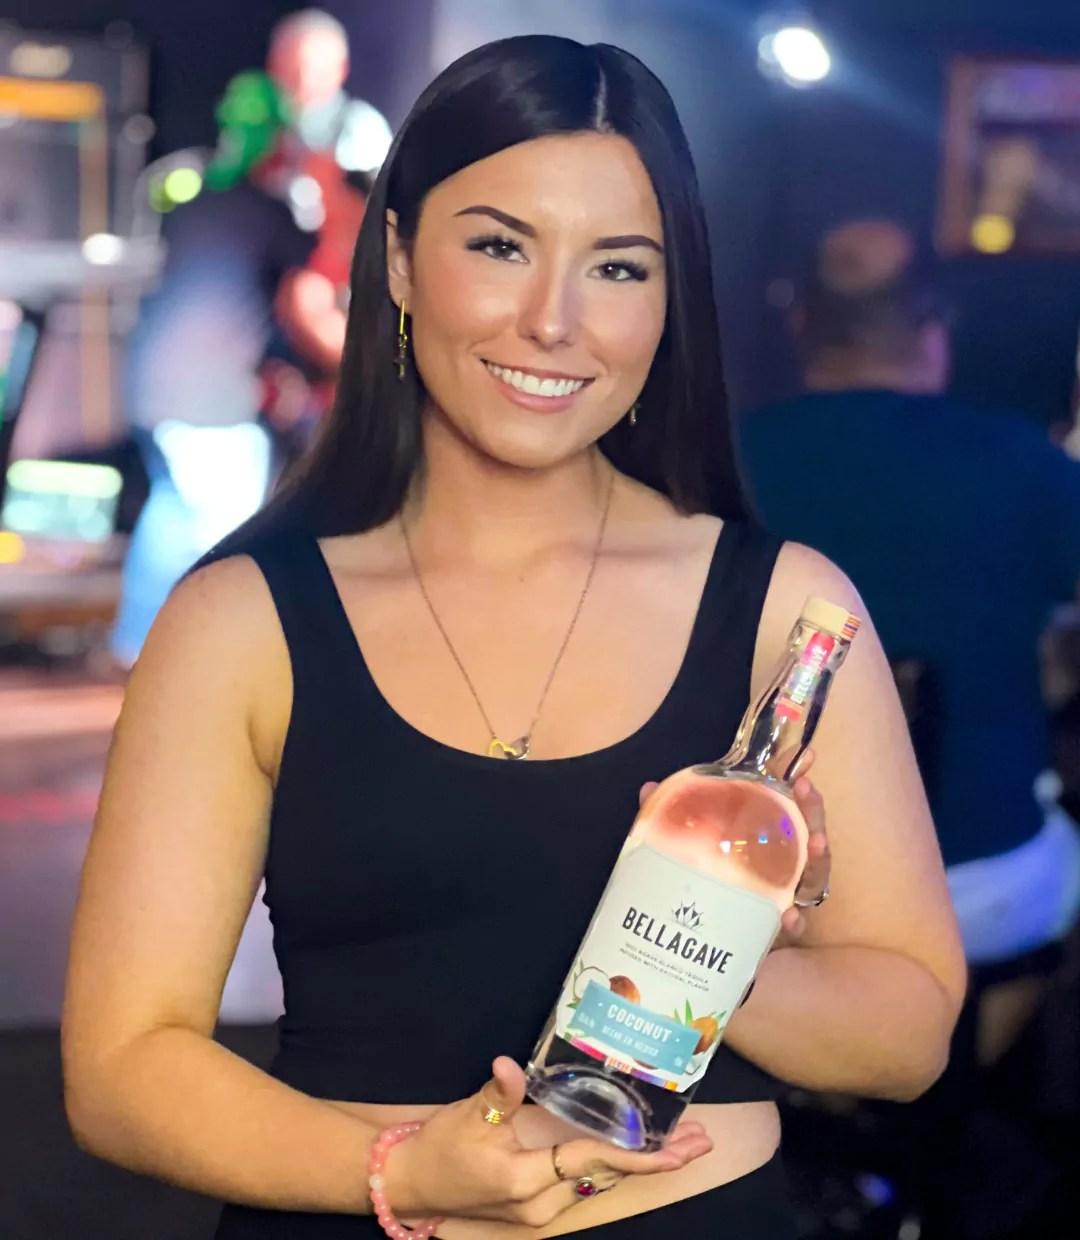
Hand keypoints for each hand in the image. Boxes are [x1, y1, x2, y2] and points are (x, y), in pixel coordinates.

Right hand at [384, 1057, 712, 1225]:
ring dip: (643, 1163)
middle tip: (702, 1140)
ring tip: (683, 1145)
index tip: (677, 1150)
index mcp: (527, 1181)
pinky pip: (587, 1182)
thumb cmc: (440, 1149)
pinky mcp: (538, 1204)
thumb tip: (509, 1066)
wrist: (412, 1185)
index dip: (638, 1154)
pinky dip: (617, 1166)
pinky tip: (639, 1152)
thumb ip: (496, 1095)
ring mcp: (541, 1209)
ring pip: (602, 1181)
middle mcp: (542, 1203)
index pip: (594, 1161)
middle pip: (610, 1176)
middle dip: (658, 1161)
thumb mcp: (466, 1118)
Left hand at [636, 748, 830, 947]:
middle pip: (808, 834)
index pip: (787, 805)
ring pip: (812, 874)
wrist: (698, 941)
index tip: (806, 757)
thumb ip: (671, 819)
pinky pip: (793, 924)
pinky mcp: (773, 929)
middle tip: (806, 791)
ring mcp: (783, 896)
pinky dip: (794, 920)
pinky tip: (789, 915)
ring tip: (815, 844)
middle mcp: (781, 864)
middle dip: (813, 811)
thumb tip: (650, 788)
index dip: (798, 781)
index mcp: (763, 838)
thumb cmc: (701, 882)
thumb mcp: (683, 845)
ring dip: (818, 858)